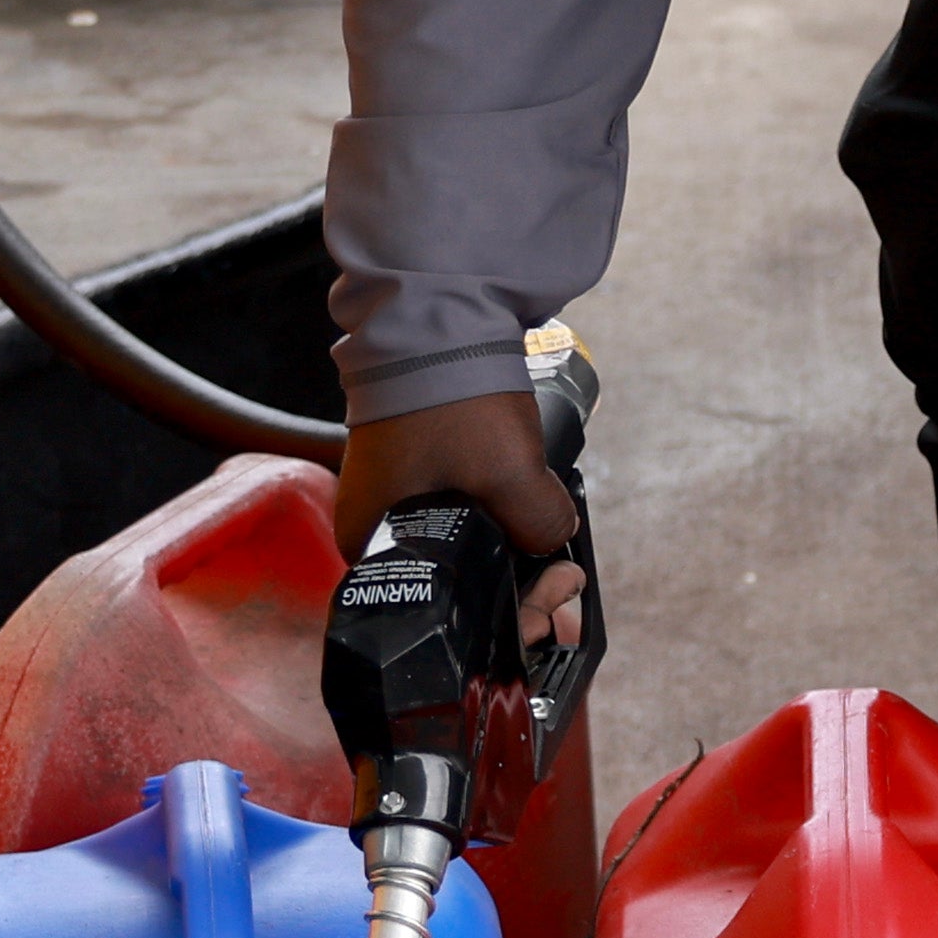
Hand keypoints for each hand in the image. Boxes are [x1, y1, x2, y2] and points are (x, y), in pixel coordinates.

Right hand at [332, 389, 589, 640]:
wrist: (439, 319)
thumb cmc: (454, 402)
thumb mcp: (511, 478)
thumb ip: (540, 529)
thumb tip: (555, 545)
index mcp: (370, 545)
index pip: (443, 613)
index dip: (509, 618)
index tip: (553, 601)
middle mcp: (372, 529)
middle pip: (458, 587)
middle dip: (522, 590)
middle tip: (567, 580)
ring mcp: (394, 495)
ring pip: (467, 549)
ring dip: (517, 553)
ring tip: (562, 554)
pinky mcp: (416, 466)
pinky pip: (466, 511)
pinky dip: (502, 517)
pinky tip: (535, 511)